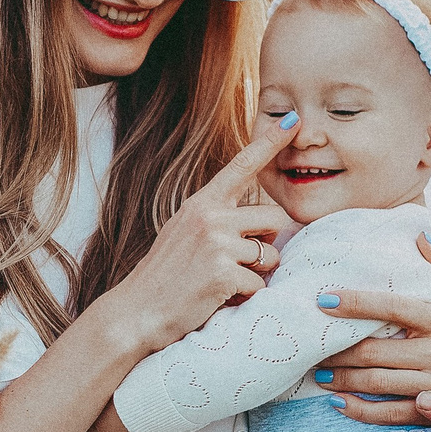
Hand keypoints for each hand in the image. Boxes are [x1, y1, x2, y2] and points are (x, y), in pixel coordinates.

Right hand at [96, 117, 295, 351]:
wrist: (136, 312)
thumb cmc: (166, 275)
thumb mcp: (185, 232)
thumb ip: (219, 218)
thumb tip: (266, 220)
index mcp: (201, 203)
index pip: (242, 166)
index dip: (270, 142)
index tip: (294, 119)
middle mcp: (210, 217)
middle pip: (274, 217)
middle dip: (267, 242)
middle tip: (239, 261)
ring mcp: (217, 244)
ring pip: (271, 254)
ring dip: (257, 273)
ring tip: (225, 282)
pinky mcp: (223, 274)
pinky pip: (259, 284)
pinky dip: (245, 297)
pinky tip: (218, 298)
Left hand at [316, 235, 430, 413]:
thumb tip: (421, 234)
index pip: (394, 308)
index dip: (357, 303)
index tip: (323, 299)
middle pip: (376, 352)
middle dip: (338, 348)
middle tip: (312, 342)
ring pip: (378, 383)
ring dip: (342, 378)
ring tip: (317, 370)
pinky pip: (391, 415)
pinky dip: (361, 412)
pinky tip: (338, 403)